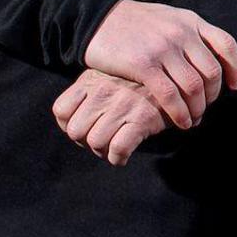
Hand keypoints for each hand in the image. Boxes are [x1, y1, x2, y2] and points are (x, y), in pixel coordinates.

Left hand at [52, 70, 167, 164]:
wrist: (175, 80)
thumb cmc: (135, 86)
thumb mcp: (105, 79)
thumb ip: (86, 95)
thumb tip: (67, 124)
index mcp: (91, 81)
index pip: (60, 111)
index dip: (68, 125)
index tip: (85, 127)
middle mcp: (104, 91)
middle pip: (75, 130)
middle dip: (86, 141)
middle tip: (102, 139)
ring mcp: (123, 104)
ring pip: (95, 142)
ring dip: (103, 151)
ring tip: (114, 146)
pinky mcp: (142, 118)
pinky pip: (117, 149)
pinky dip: (118, 158)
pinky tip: (125, 153)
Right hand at [83, 0, 236, 128]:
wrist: (98, 18)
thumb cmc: (134, 22)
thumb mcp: (168, 17)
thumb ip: (189, 32)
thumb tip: (210, 55)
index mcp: (190, 21)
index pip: (226, 44)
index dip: (236, 68)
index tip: (234, 86)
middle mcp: (181, 33)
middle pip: (212, 72)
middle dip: (212, 96)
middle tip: (204, 108)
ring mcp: (163, 49)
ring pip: (194, 87)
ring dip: (197, 109)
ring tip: (192, 119)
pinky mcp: (144, 65)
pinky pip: (170, 95)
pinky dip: (180, 113)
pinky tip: (180, 122)